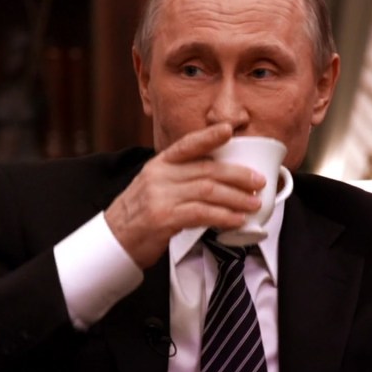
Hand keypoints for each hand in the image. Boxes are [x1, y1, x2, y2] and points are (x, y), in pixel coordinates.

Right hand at [105, 124, 265, 268]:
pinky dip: (224, 216)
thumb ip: (179, 179)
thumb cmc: (138, 215)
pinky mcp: (164, 218)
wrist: (113, 241)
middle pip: (206, 169)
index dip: (209, 136)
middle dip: (237, 175)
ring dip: (236, 197)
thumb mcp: (153, 187)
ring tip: (254, 203)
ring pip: (208, 190)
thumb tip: (216, 179)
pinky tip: (236, 220)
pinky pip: (201, 213)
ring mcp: (161, 196)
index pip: (187, 145)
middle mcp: (159, 176)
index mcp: (159, 165)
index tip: (229, 130)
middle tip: (258, 182)